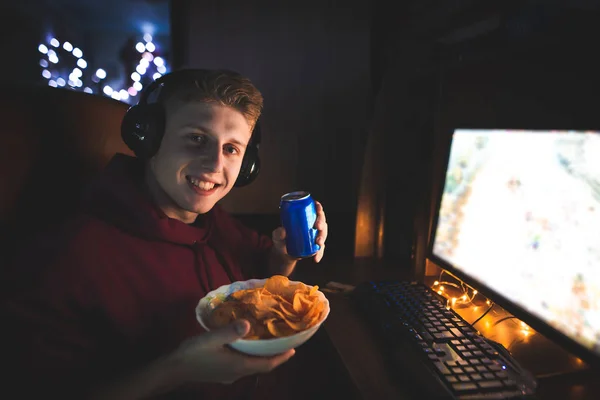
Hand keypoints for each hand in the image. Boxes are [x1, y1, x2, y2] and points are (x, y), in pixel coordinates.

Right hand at [171, 320, 294, 384]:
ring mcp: (229, 375)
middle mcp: (237, 373)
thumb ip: (230, 331)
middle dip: (275, 356)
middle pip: (262, 366)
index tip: (294, 350)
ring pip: (252, 366)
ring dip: (262, 357)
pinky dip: (251, 357)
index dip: (281, 358)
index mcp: (239, 365)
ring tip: (269, 343)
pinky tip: (247, 347)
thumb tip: (248, 324)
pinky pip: (243, 366)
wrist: (174, 369)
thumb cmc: (193, 353)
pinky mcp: (222, 374)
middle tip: (285, 344)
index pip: (267, 365)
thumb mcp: (211, 339)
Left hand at [272, 201, 327, 262]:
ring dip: (322, 237)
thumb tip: (283, 231)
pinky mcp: (316, 246)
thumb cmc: (280, 240)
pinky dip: (320, 253)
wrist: (283, 254)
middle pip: (321, 220)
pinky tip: (316, 258)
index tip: (318, 209)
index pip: (314, 209)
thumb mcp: (277, 236)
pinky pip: (321, 248)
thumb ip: (278, 233)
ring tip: (318, 243)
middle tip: (318, 227)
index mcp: (304, 217)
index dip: (318, 207)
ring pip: (323, 233)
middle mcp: (312, 225)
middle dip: (321, 222)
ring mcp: (315, 235)